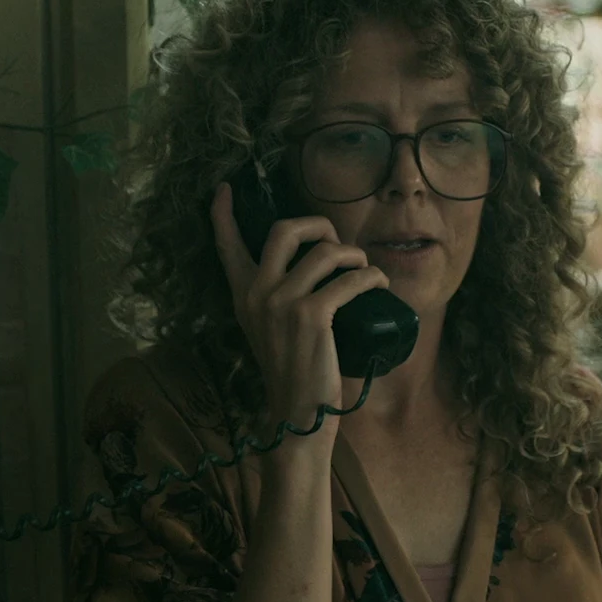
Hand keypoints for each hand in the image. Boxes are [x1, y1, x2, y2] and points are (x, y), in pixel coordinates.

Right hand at [211, 183, 389, 450]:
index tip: (224, 189)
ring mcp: (282, 303)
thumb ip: (276, 299)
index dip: (223, 213)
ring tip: (365, 270)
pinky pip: (349, 279)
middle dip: (318, 225)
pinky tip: (378, 283)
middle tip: (336, 244)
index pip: (226, 245)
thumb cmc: (294, 370)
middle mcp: (256, 293)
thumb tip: (312, 265)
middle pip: (284, 229)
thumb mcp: (271, 329)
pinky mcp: (311, 315)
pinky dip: (371, 277)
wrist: (297, 413)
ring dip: (355, 255)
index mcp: (243, 295)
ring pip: (325, 252)